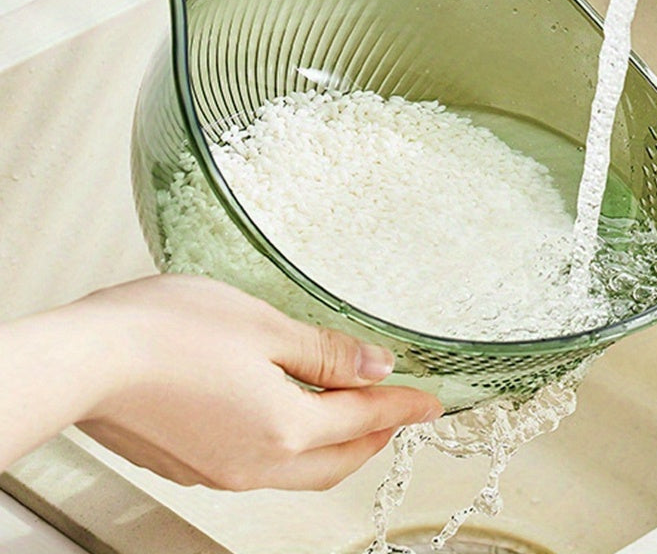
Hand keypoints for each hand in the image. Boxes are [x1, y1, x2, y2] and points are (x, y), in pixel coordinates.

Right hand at [0, 275, 441, 490]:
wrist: (87, 359)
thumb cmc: (169, 332)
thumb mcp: (265, 327)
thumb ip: (326, 353)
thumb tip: (376, 369)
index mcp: (285, 428)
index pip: (362, 420)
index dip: (401, 408)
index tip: (428, 403)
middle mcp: (256, 463)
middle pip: (337, 459)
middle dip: (374, 436)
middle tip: (397, 414)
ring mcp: (221, 470)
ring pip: (300, 469)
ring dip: (333, 446)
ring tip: (349, 417)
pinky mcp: (192, 464)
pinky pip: (262, 465)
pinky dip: (292, 447)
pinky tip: (286, 418)